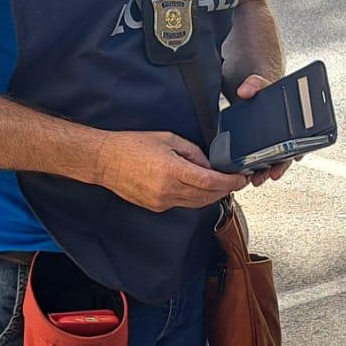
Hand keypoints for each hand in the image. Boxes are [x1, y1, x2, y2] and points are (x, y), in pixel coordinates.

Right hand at [95, 130, 246, 212]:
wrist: (105, 161)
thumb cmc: (131, 146)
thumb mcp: (168, 138)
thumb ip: (192, 151)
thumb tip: (208, 163)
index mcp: (172, 170)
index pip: (210, 182)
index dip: (229, 182)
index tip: (240, 178)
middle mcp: (168, 190)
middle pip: (207, 196)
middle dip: (225, 189)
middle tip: (235, 181)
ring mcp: (162, 201)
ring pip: (197, 203)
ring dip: (212, 195)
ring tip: (221, 185)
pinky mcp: (156, 207)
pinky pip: (183, 204)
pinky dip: (195, 197)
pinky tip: (198, 188)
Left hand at [232, 71, 290, 185]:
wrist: (250, 89)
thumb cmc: (262, 88)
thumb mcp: (259, 82)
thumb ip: (254, 83)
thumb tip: (245, 91)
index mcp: (290, 120)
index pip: (299, 137)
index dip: (299, 149)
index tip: (296, 158)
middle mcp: (282, 134)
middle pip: (285, 154)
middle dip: (279, 166)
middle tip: (273, 173)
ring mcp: (269, 141)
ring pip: (271, 160)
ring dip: (265, 171)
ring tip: (257, 179)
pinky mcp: (254, 145)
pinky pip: (256, 159)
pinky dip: (252, 168)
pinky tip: (248, 175)